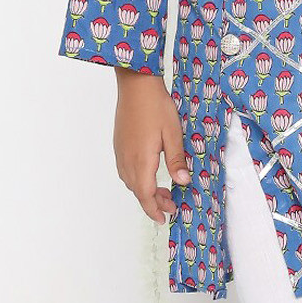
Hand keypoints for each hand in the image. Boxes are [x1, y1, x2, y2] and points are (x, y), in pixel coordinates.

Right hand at [113, 71, 190, 223]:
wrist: (135, 84)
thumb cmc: (155, 105)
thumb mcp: (173, 133)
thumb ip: (176, 159)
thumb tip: (182, 181)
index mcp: (141, 160)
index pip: (146, 194)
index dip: (155, 209)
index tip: (165, 218)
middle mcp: (127, 159)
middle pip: (137, 191)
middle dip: (153, 203)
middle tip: (171, 205)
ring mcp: (120, 152)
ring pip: (130, 182)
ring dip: (145, 191)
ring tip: (163, 191)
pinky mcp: (119, 145)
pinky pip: (126, 170)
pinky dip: (138, 179)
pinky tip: (149, 174)